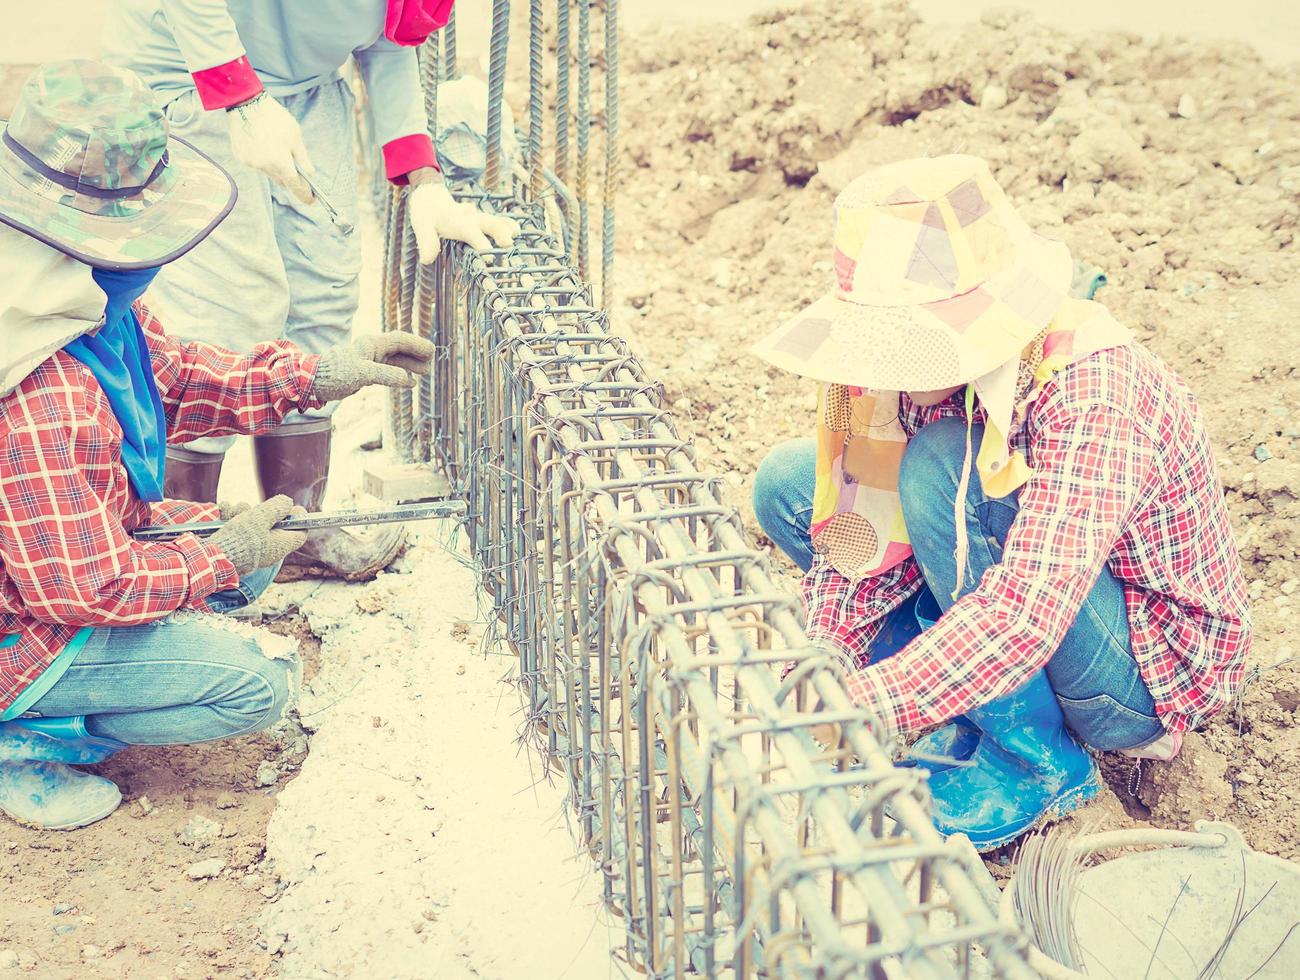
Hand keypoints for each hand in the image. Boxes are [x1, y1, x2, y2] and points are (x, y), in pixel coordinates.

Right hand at [209, 495, 306, 575]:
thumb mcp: (261, 517)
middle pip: (275, 524)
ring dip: (244, 512)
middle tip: (256, 510)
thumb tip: (288, 503)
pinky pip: (239, 526)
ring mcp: (252, 547)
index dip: (299, 519)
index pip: (300, 534)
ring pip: (254, 522)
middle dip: (264, 511)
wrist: (211, 557)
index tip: (293, 508)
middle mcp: (269, 549)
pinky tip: (225, 515)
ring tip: (236, 513)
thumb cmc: (240, 539)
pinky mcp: (237, 544)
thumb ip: (276, 508)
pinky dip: (232, 518)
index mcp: (280, 546)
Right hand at [227, 93, 314, 204]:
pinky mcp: (241, 158)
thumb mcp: (295, 137)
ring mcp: (251, 163)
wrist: (246, 103)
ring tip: (275, 148)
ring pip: (269, 173)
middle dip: (291, 179)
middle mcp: (265, 166)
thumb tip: (310, 176)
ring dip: (276, 167)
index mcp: (281, 162)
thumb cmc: (276, 118)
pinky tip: (262, 144)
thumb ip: (303, 159)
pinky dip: (262, 159)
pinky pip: (257, 165)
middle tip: (297, 171)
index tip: (311, 200)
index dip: (305, 195)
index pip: (295, 186)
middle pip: (282, 181)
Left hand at [311, 334, 436, 401]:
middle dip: (417, 354)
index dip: (417, 345)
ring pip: (396, 359)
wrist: (315, 382)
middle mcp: (373, 349)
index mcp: (372, 344)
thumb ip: (387, 375)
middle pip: (400, 348)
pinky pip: (389, 369)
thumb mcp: (363, 374)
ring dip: (410, 364)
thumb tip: (409, 380)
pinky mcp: (366, 371)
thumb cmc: (336, 374)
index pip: (400, 340)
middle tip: (431, 361)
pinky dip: (401, 373)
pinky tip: (408, 381)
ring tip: (425, 371)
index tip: (432, 351)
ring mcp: (370, 360)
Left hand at [407, 180, 518, 262]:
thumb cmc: (426, 215)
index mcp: (458, 222)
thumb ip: (427, 243)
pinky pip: (496, 219)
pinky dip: (506, 224)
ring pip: (495, 220)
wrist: (429, 197)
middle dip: (500, 232)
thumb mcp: (422, 227)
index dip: (481, 244)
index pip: (472, 234)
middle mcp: (471, 219)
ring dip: (507, 227)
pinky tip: (516, 230)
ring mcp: (477, 217)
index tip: (489, 259)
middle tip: (508, 244)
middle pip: (489, 223)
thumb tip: (426, 260)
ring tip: (517, 233)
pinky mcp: (480, 218)